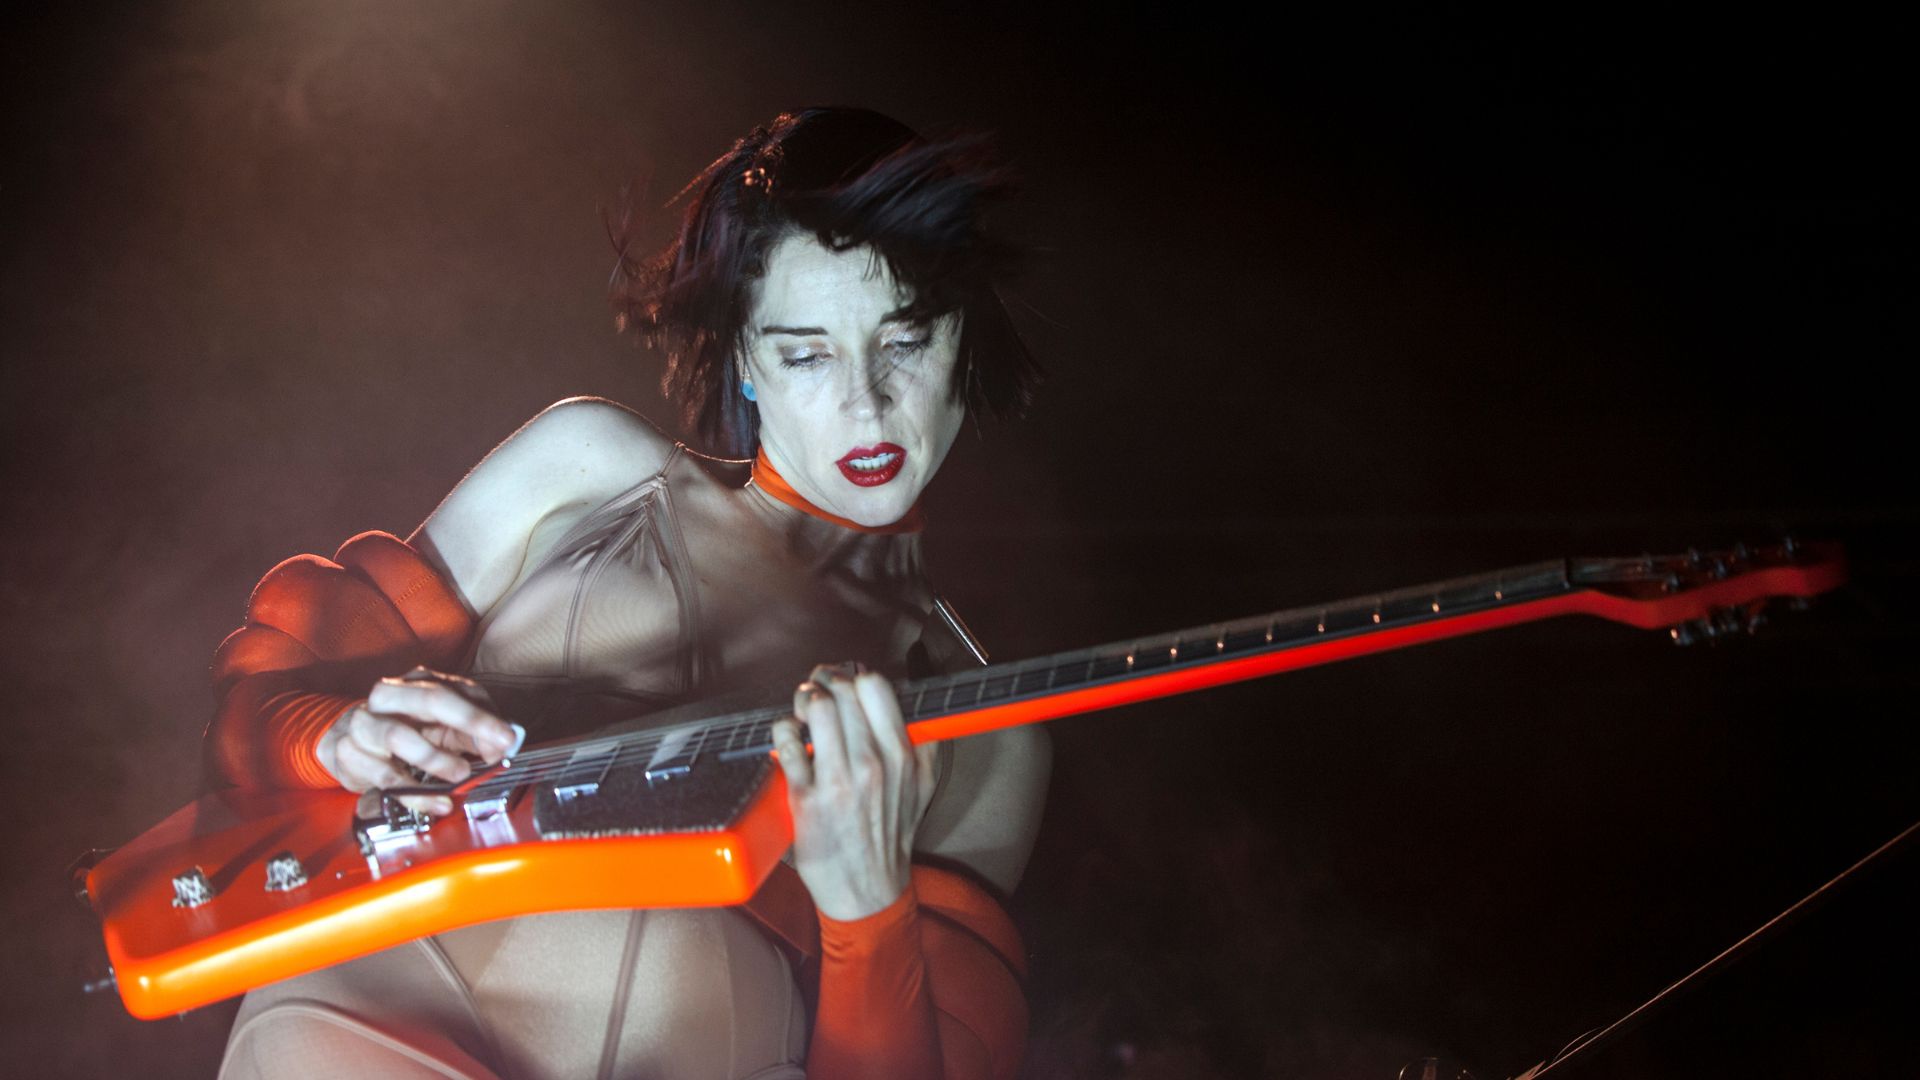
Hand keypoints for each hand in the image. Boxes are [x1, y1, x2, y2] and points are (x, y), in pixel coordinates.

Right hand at [316, 666, 520, 815]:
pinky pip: (383, 777)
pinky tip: (436, 802)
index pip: (452, 692)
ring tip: (459, 775)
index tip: (507, 738)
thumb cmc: (407, 730)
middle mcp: (388, 696)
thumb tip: (501, 747)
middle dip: (466, 725)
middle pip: (428, 701)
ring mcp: (364, 723)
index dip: (482, 716)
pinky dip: (415, 794)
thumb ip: (476, 734)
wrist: (351, 742)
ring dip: (435, 759)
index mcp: (416, 683)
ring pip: (398, 736)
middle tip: (491, 752)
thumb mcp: (447, 727)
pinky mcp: (348, 753)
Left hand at [771, 662, 938, 920]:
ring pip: (815, 707)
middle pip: (842, 689)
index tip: (844, 682)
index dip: (854, 675)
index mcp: (902, 756)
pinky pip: (786, 740)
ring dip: (803, 699)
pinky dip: (783, 729)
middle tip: (817, 690)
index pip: (877, 687)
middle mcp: (872, 764)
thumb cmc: (889, 836)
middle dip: (823, 680)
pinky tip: (789, 739)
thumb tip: (915, 702)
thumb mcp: (922, 788)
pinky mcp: (805, 798)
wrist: (867, 891)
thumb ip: (924, 743)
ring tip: (803, 710)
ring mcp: (837, 781)